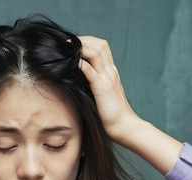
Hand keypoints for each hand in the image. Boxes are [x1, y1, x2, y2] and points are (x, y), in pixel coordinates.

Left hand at [79, 36, 182, 173]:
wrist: (124, 127)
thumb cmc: (111, 114)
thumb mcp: (100, 94)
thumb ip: (92, 83)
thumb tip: (74, 77)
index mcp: (111, 72)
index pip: (101, 47)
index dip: (87, 42)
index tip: (72, 45)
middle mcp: (110, 72)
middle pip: (99, 45)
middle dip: (83, 40)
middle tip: (67, 43)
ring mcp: (107, 78)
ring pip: (96, 52)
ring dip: (81, 47)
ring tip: (67, 48)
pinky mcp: (102, 88)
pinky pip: (91, 71)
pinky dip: (81, 63)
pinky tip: (71, 62)